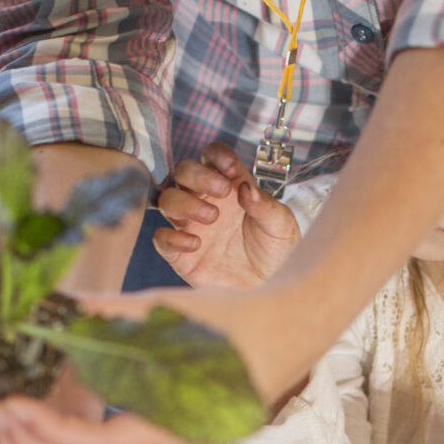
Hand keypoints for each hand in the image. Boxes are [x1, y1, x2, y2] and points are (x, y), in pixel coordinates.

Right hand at [151, 144, 303, 289]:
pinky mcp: (181, 254)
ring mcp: (191, 226)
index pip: (212, 157)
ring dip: (185, 202)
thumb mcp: (281, 226)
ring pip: (168, 199)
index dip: (216, 156)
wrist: (271, 288)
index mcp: (231, 187)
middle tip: (221, 191)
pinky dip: (172, 237)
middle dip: (198, 175)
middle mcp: (207, 201)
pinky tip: (196, 244)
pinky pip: (162, 238)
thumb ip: (265, 205)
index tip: (231, 168)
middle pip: (184, 171)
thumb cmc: (277, 253)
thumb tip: (245, 187)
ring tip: (212, 218)